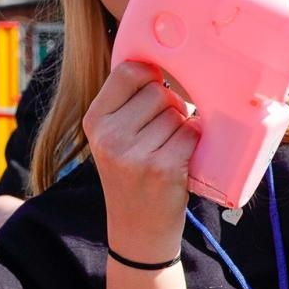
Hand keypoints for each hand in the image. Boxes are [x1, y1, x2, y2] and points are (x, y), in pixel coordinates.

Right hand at [83, 62, 199, 262]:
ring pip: (178, 113)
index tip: (157, 88)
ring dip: (182, 128)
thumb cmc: (131, 176)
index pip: (128, 72)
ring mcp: (135, 153)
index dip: (151, 75)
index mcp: (94, 121)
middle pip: (159, 91)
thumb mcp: (112, 138)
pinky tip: (180, 161)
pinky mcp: (162, 168)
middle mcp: (109, 136)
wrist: (137, 229)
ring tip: (168, 151)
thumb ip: (126, 103)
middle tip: (160, 135)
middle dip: (169, 107)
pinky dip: (194, 144)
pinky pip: (191, 133)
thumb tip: (161, 59)